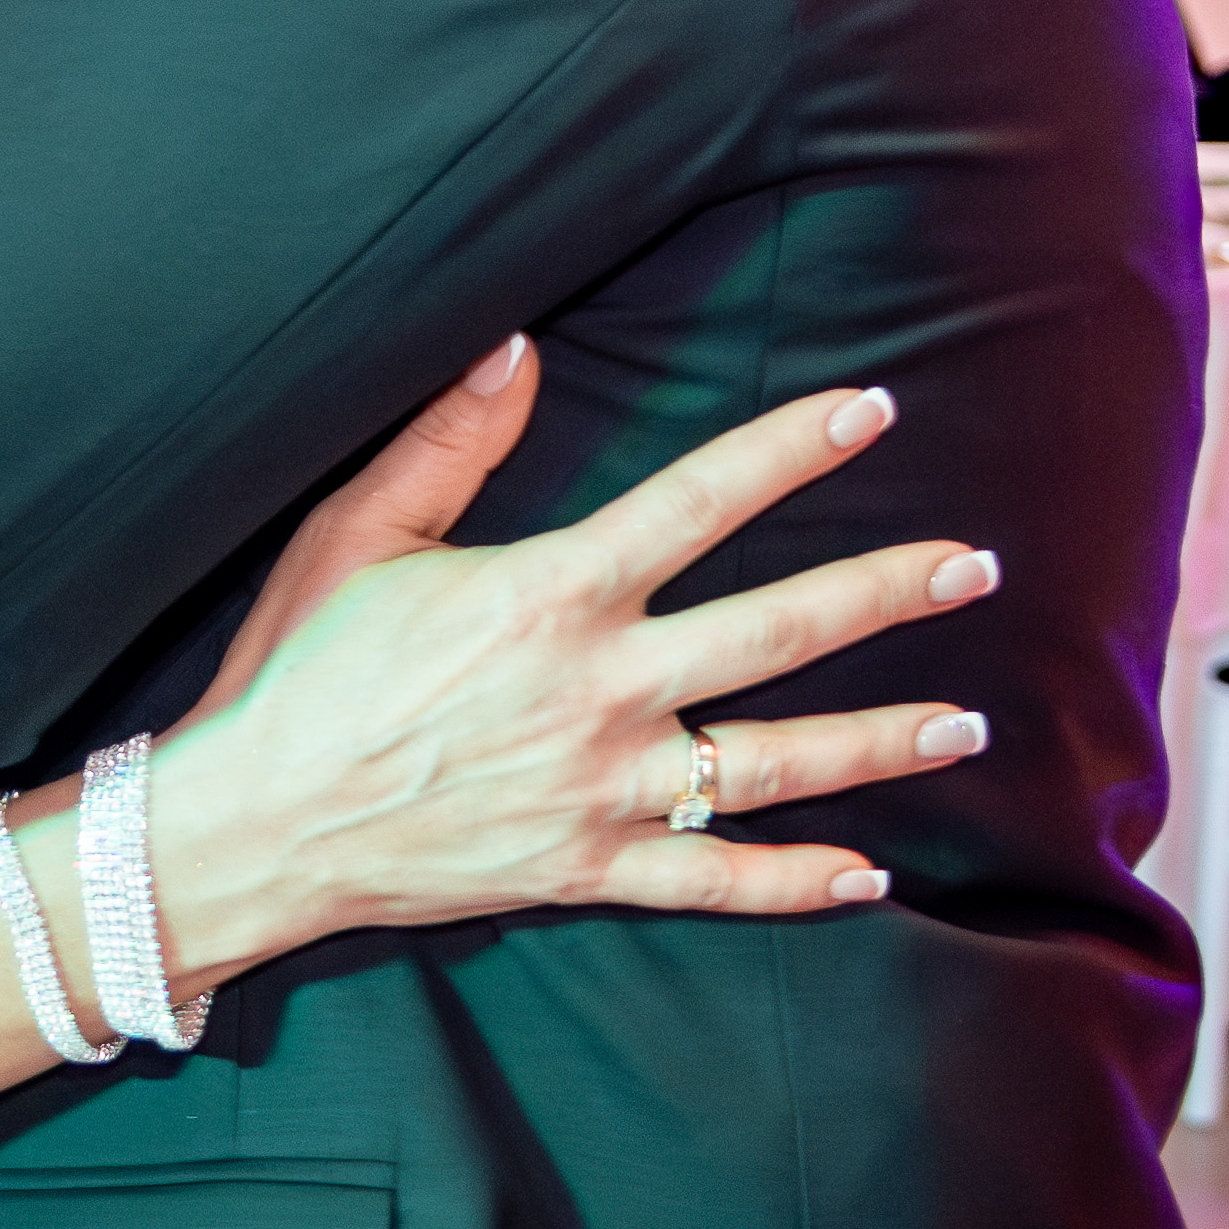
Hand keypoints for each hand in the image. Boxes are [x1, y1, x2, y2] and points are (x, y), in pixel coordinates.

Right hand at [164, 357, 994, 944]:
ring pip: (774, 762)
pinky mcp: (585, 868)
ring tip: (967, 721)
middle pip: (777, 632)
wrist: (254, 823)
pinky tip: (871, 873)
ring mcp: (601, 787)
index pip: (699, 501)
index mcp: (550, 592)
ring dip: (879, 739)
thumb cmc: (298, 668)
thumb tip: (517, 345)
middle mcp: (598, 689)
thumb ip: (449, 439)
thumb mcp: (358, 532)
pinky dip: (797, 883)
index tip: (871, 411)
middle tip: (975, 566)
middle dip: (885, 593)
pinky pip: (713, 880)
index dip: (791, 450)